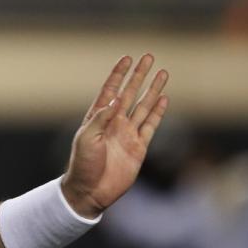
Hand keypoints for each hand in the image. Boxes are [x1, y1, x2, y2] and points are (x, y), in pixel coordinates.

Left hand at [62, 54, 168, 217]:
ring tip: (163, 73)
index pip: (110, 90)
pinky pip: (151, 125)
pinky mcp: (139, 147)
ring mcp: (127, 133)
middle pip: (130, 93)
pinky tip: (164, 99)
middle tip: (149, 57)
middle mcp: (114, 122)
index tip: (127, 58)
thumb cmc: (83, 164)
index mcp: (97, 117)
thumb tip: (117, 99)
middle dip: (139, 75)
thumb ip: (101, 118)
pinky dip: (158, 112)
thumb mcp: (86, 138)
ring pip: (144, 106)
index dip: (119, 74)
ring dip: (153, 89)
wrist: (90, 191)